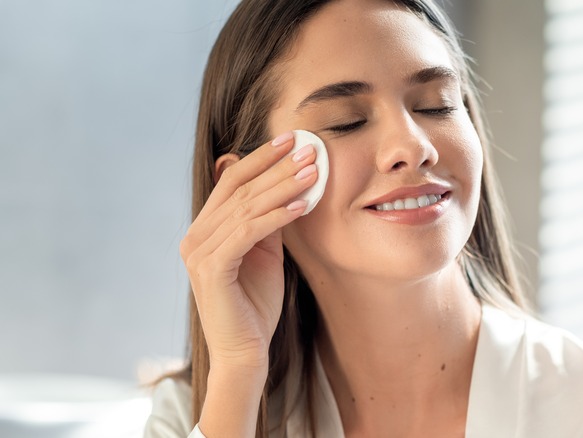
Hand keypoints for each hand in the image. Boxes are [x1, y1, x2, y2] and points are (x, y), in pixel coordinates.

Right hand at [179, 132, 316, 368]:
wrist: (245, 351)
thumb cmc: (256, 303)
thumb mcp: (265, 252)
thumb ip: (267, 220)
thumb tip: (286, 184)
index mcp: (205, 229)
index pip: (232, 182)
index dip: (261, 158)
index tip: (292, 139)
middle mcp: (195, 236)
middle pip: (239, 189)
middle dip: (277, 167)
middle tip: (310, 150)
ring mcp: (199, 252)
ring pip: (246, 208)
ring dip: (283, 187)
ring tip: (313, 172)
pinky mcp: (210, 269)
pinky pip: (247, 233)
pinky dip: (276, 217)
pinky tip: (302, 206)